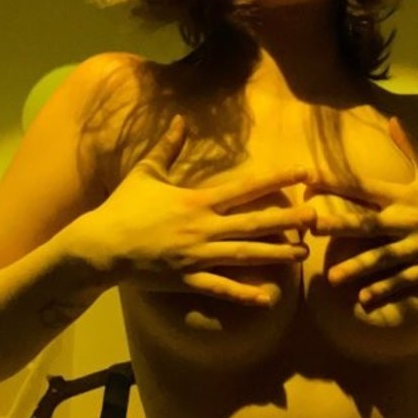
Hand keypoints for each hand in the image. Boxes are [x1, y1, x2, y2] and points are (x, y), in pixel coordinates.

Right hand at [90, 115, 315, 304]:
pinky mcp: (187, 279)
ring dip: (276, 254)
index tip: (302, 173)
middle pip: (255, 223)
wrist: (100, 246)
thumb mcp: (146, 172)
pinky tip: (269, 297)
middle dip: (288, 220)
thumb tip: (180, 119)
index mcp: (198, 200)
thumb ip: (168, 147)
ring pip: (245, 255)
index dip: (276, 179)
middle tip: (316, 217)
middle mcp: (204, 227)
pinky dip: (245, 293)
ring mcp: (197, 256)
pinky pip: (221, 288)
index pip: (246, 187)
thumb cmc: (122, 207)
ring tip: (303, 254)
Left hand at [308, 116, 417, 306]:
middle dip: (339, 225)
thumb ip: (410, 148)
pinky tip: (364, 300)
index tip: (309, 178)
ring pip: (383, 259)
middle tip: (311, 226)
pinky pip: (403, 281)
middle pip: (368, 223)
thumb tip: (393, 119)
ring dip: (357, 268)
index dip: (337, 182)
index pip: (364, 187)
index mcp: (406, 195)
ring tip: (332, 276)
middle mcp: (410, 220)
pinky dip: (384, 290)